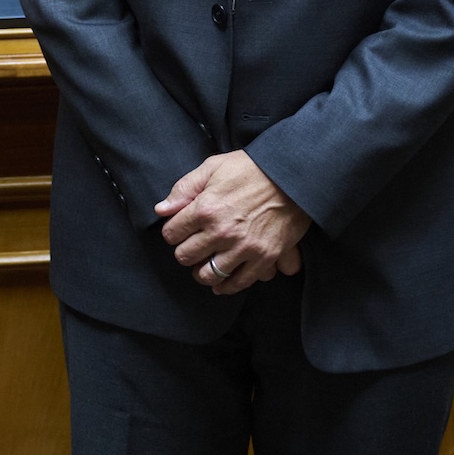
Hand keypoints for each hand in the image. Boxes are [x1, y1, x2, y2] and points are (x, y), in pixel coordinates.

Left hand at [156, 149, 310, 295]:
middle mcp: (222, 232)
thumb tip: (161, 209)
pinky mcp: (265, 257)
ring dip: (202, 273)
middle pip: (186, 256)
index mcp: (205, 209)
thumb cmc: (250, 169)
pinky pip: (240, 282)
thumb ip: (183, 189)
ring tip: (203, 267)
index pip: (172, 233)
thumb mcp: (212, 168)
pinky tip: (221, 284)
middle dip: (184, 252)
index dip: (172, 232)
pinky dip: (228, 287)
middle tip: (190, 248)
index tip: (178, 231)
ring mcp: (244, 247)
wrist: (292, 176)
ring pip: (209, 274)